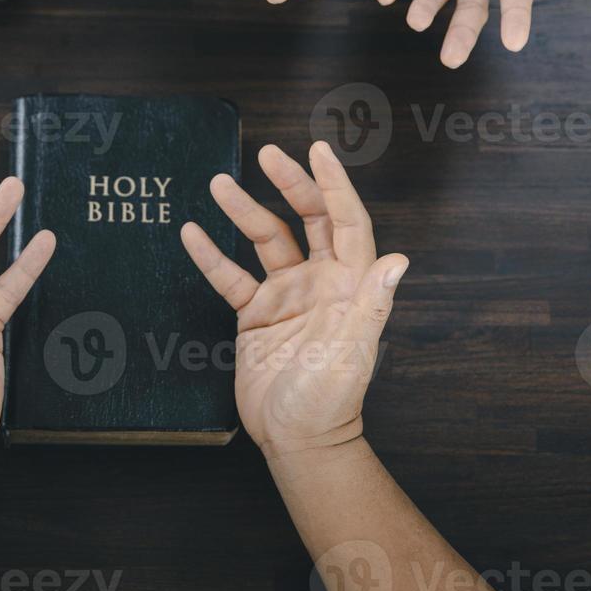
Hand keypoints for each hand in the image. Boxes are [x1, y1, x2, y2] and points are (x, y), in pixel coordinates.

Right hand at [180, 141, 407, 455]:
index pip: (346, 221)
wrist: (297, 439)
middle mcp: (320, 281)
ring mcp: (287, 295)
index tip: (318, 151)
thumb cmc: (331, 400)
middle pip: (306, 218)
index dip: (333, 184)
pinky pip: (231, 275)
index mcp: (349, 284)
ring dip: (243, 211)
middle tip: (267, 153)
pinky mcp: (256, 313)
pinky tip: (192, 232)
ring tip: (218, 183)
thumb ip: (372, 304)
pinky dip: (212, 255)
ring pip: (265, 239)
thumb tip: (398, 260)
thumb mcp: (352, 351)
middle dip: (290, 183)